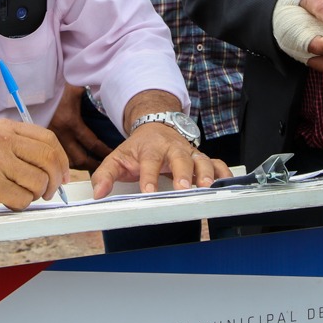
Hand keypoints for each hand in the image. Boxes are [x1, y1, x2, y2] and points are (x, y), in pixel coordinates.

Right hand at [0, 119, 68, 212]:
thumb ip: (19, 149)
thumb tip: (54, 167)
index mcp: (5, 129)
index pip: (48, 140)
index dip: (62, 160)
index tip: (63, 175)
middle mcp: (2, 140)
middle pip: (49, 159)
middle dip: (55, 180)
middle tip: (49, 192)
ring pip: (38, 182)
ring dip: (34, 195)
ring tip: (19, 196)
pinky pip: (22, 199)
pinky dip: (19, 205)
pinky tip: (5, 201)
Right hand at [47, 84, 112, 170]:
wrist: (35, 83)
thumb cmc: (58, 84)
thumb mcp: (78, 88)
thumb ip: (94, 96)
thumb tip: (110, 100)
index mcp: (70, 122)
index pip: (92, 144)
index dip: (104, 152)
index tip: (114, 154)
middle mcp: (59, 133)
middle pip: (79, 159)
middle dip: (93, 165)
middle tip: (105, 166)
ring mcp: (50, 137)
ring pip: (66, 161)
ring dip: (79, 165)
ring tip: (91, 167)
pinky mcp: (42, 138)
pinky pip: (56, 156)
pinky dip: (66, 161)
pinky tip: (74, 161)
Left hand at [90, 123, 230, 198]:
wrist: (155, 128)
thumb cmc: (138, 149)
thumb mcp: (117, 158)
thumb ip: (105, 175)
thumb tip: (98, 194)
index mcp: (151, 148)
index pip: (149, 162)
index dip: (149, 177)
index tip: (149, 192)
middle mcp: (172, 149)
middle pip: (180, 158)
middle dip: (183, 173)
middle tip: (183, 188)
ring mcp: (189, 153)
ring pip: (201, 160)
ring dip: (205, 173)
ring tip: (206, 187)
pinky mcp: (201, 158)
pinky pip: (217, 163)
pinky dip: (223, 172)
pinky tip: (225, 183)